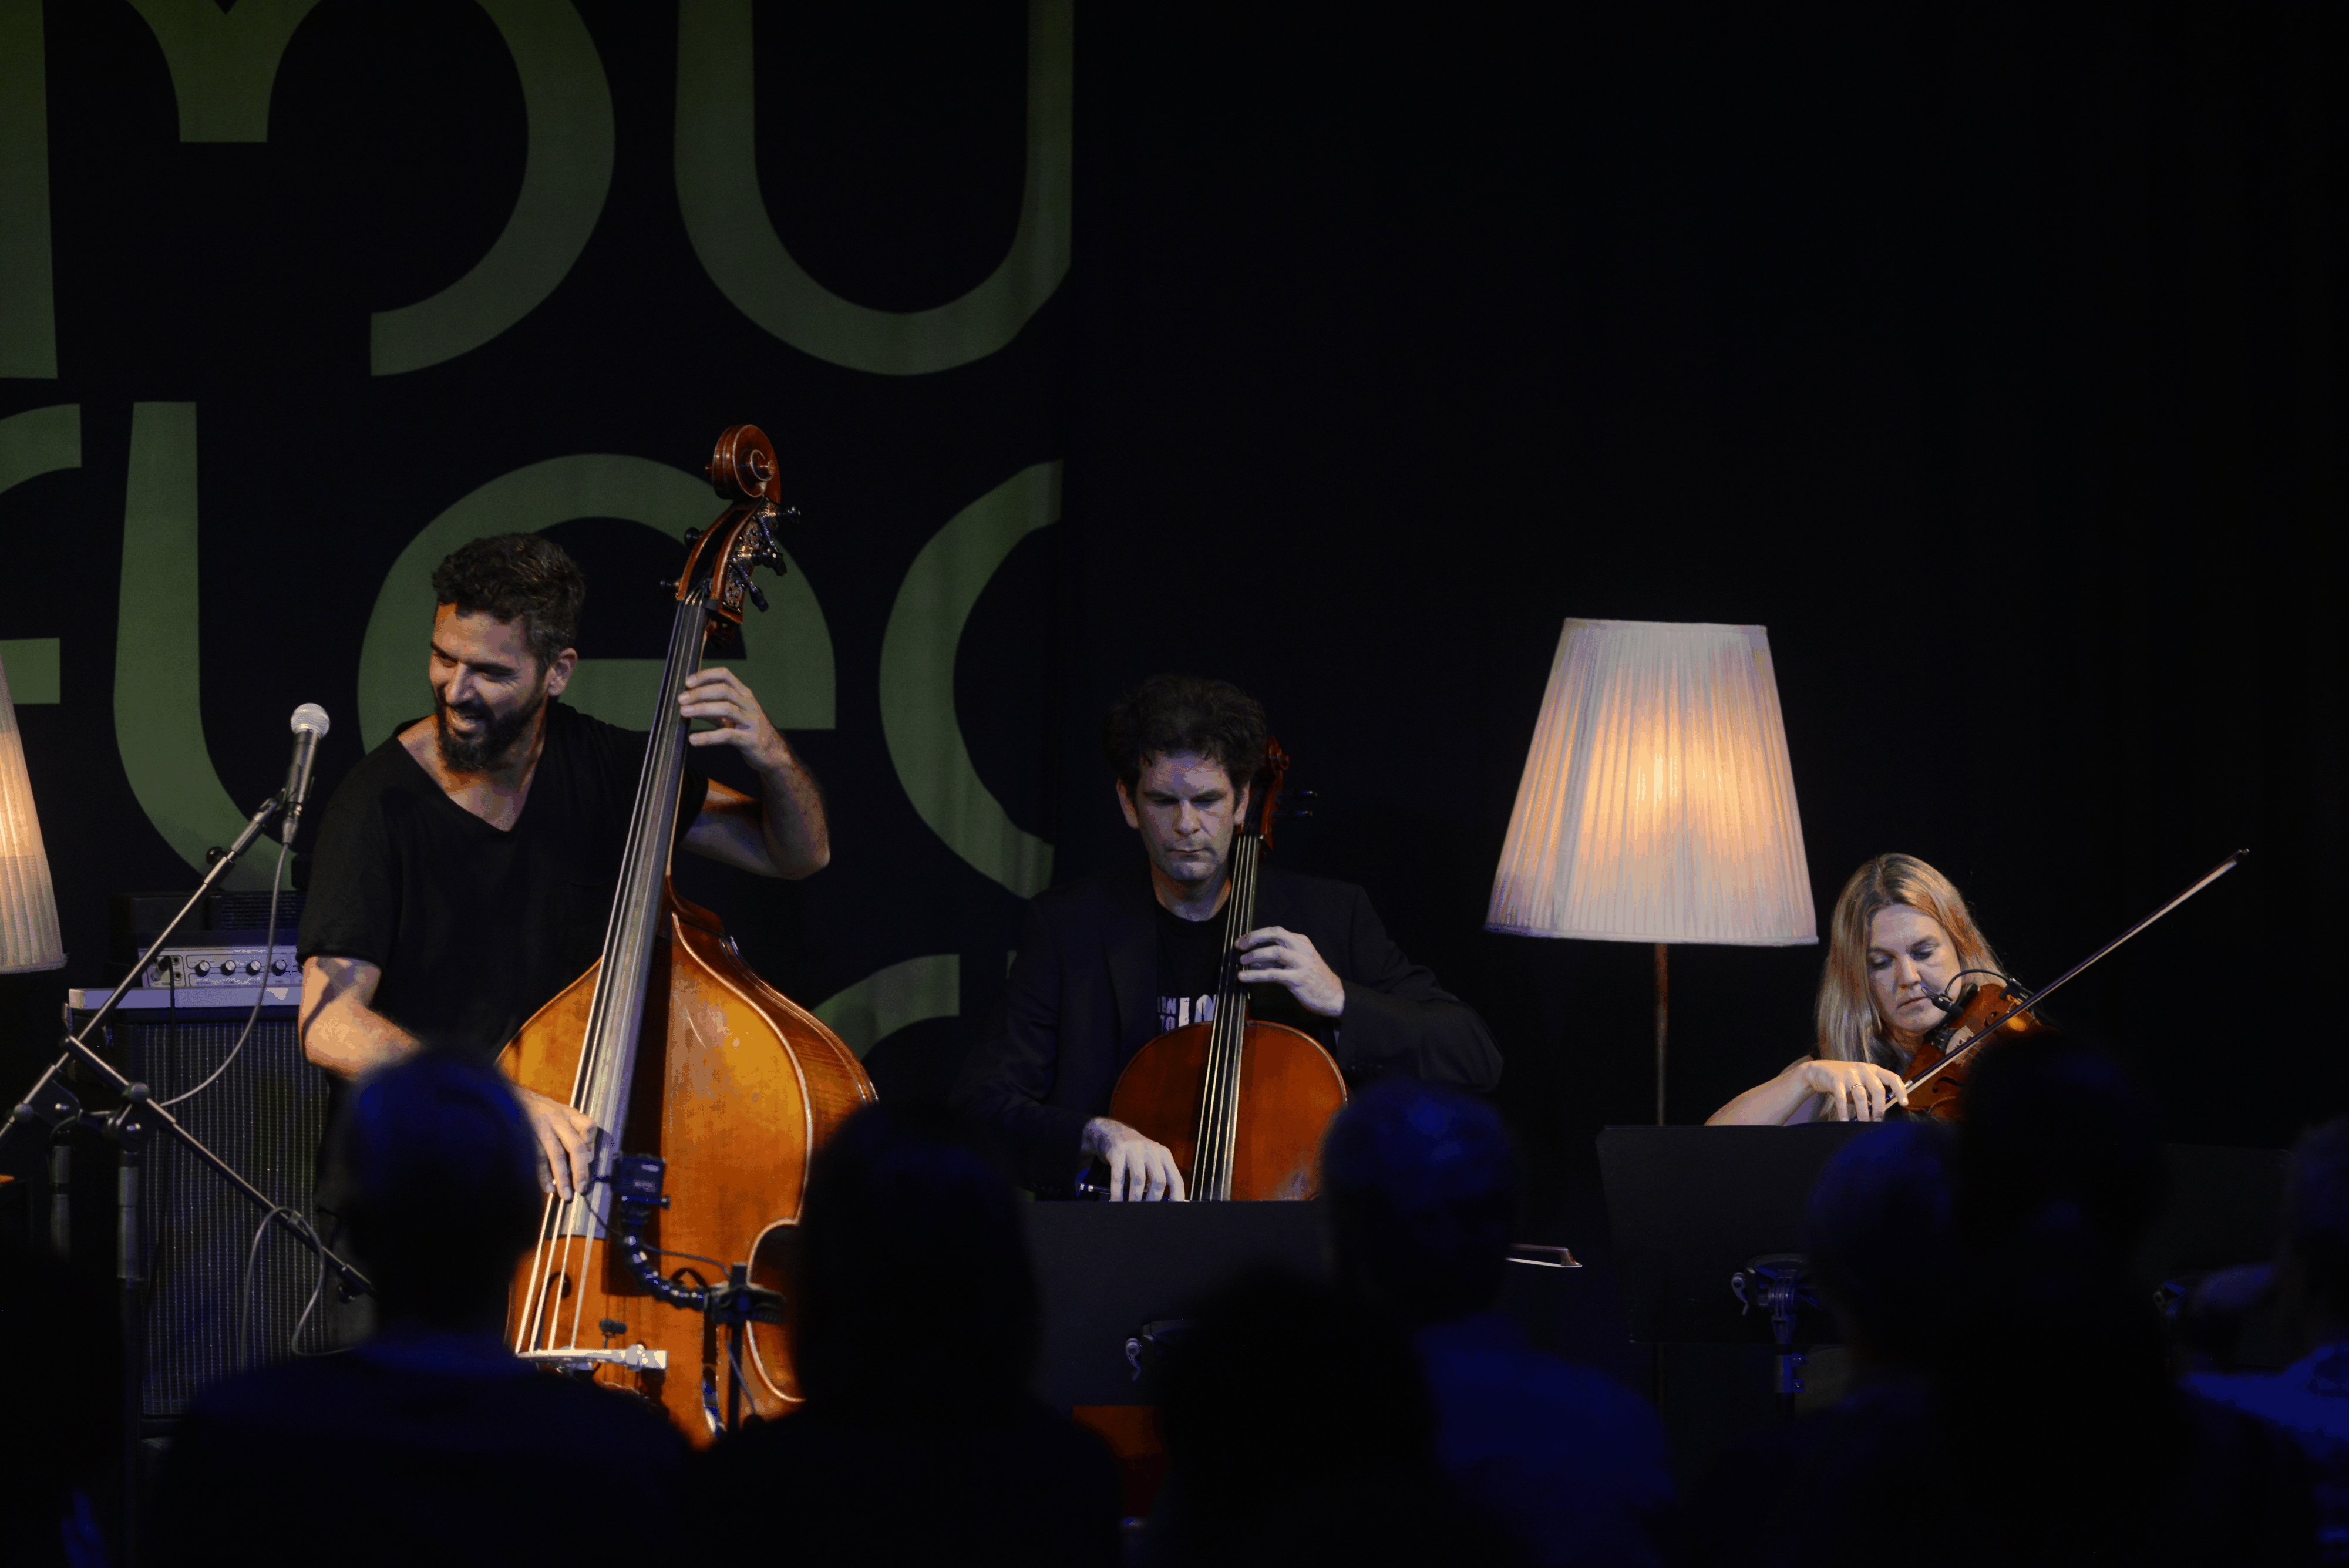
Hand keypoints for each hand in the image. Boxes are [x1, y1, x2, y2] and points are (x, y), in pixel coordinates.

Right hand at [515, 1086, 600, 1198]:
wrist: (510, 1097)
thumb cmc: (540, 1110)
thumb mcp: (561, 1112)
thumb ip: (575, 1129)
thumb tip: (588, 1156)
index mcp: (568, 1114)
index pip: (589, 1126)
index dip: (592, 1145)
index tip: (591, 1160)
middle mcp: (557, 1119)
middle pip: (575, 1146)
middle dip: (581, 1170)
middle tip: (583, 1188)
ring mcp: (541, 1128)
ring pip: (556, 1154)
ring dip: (562, 1177)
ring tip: (566, 1194)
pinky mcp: (527, 1136)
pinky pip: (537, 1159)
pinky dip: (543, 1175)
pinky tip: (548, 1187)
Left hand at [680, 668, 793, 774]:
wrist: (773, 754)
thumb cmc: (749, 732)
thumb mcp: (731, 717)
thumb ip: (712, 709)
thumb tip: (688, 703)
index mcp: (744, 695)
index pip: (725, 675)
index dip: (705, 675)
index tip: (688, 682)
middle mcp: (749, 705)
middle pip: (724, 690)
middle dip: (700, 693)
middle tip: (681, 699)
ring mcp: (752, 722)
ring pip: (726, 709)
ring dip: (702, 709)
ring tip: (684, 713)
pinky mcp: (750, 740)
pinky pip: (727, 735)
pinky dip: (708, 736)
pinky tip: (694, 739)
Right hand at [1082, 1118, 1186, 1201]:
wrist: (1113, 1132)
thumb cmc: (1136, 1153)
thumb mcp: (1151, 1161)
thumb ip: (1157, 1178)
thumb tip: (1163, 1204)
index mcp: (1164, 1155)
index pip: (1176, 1179)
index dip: (1177, 1197)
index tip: (1173, 1211)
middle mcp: (1152, 1150)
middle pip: (1159, 1180)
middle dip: (1153, 1200)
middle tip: (1147, 1211)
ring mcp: (1135, 1149)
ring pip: (1139, 1178)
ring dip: (1135, 1198)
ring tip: (1131, 1208)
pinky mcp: (1118, 1151)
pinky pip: (1118, 1176)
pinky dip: (1117, 1192)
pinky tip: (1116, 1201)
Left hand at [1234, 926, 1344, 1017]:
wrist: (1335, 996)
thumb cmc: (1314, 980)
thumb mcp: (1296, 964)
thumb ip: (1275, 961)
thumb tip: (1252, 961)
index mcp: (1302, 941)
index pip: (1276, 931)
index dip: (1257, 934)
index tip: (1243, 940)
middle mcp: (1302, 948)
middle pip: (1275, 934)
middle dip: (1254, 937)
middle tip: (1239, 946)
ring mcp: (1302, 963)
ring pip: (1275, 951)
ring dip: (1255, 955)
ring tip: (1241, 961)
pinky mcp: (1299, 979)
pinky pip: (1273, 974)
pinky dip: (1255, 975)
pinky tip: (1244, 977)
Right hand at [1794, 1059, 1910, 1121]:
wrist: (1819, 1071)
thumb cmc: (1844, 1080)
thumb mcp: (1860, 1083)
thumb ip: (1870, 1094)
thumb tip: (1879, 1112)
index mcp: (1873, 1069)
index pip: (1892, 1078)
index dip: (1900, 1090)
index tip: (1904, 1104)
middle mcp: (1863, 1069)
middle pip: (1877, 1089)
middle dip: (1879, 1107)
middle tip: (1877, 1119)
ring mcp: (1848, 1073)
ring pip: (1861, 1095)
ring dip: (1863, 1112)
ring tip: (1863, 1122)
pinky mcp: (1835, 1080)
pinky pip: (1842, 1098)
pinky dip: (1844, 1111)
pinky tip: (1845, 1120)